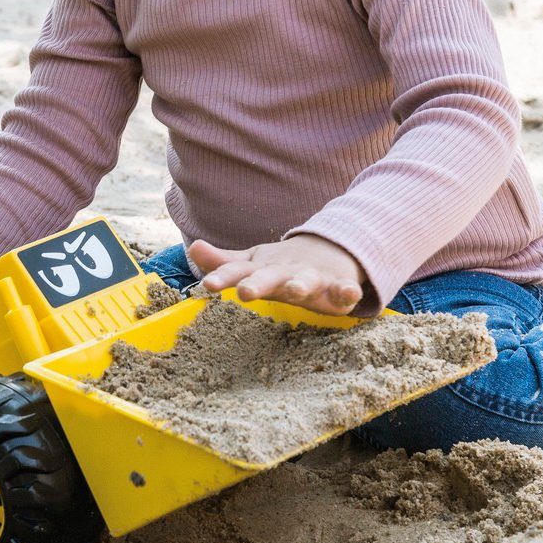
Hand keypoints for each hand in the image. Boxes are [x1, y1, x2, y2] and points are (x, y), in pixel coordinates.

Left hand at [187, 236, 367, 315]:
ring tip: (296, 289)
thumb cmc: (280, 265)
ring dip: (301, 284)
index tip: (208, 284)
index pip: (239, 272)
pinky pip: (344, 290)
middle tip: (247, 292)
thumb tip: (193, 248)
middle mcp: (285, 272)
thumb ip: (224, 262)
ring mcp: (312, 276)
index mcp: (262, 269)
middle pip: (270, 278)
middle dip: (259, 283)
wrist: (328, 252)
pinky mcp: (337, 285)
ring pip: (307, 281)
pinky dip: (347, 291)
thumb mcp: (252, 262)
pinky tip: (349, 294)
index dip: (224, 277)